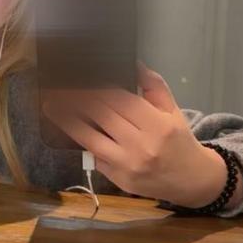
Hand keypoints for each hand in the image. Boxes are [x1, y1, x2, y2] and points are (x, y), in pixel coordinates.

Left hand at [43, 62, 233, 207]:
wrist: (192, 180)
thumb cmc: (178, 140)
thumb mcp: (172, 109)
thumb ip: (152, 85)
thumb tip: (133, 62)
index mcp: (157, 124)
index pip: (119, 99)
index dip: (95, 87)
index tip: (78, 78)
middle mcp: (141, 145)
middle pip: (101, 115)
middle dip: (77, 99)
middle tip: (58, 87)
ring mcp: (128, 165)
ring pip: (90, 137)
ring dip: (67, 120)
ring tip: (50, 105)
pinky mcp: (119, 180)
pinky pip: (94, 157)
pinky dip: (81, 141)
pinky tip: (67, 128)